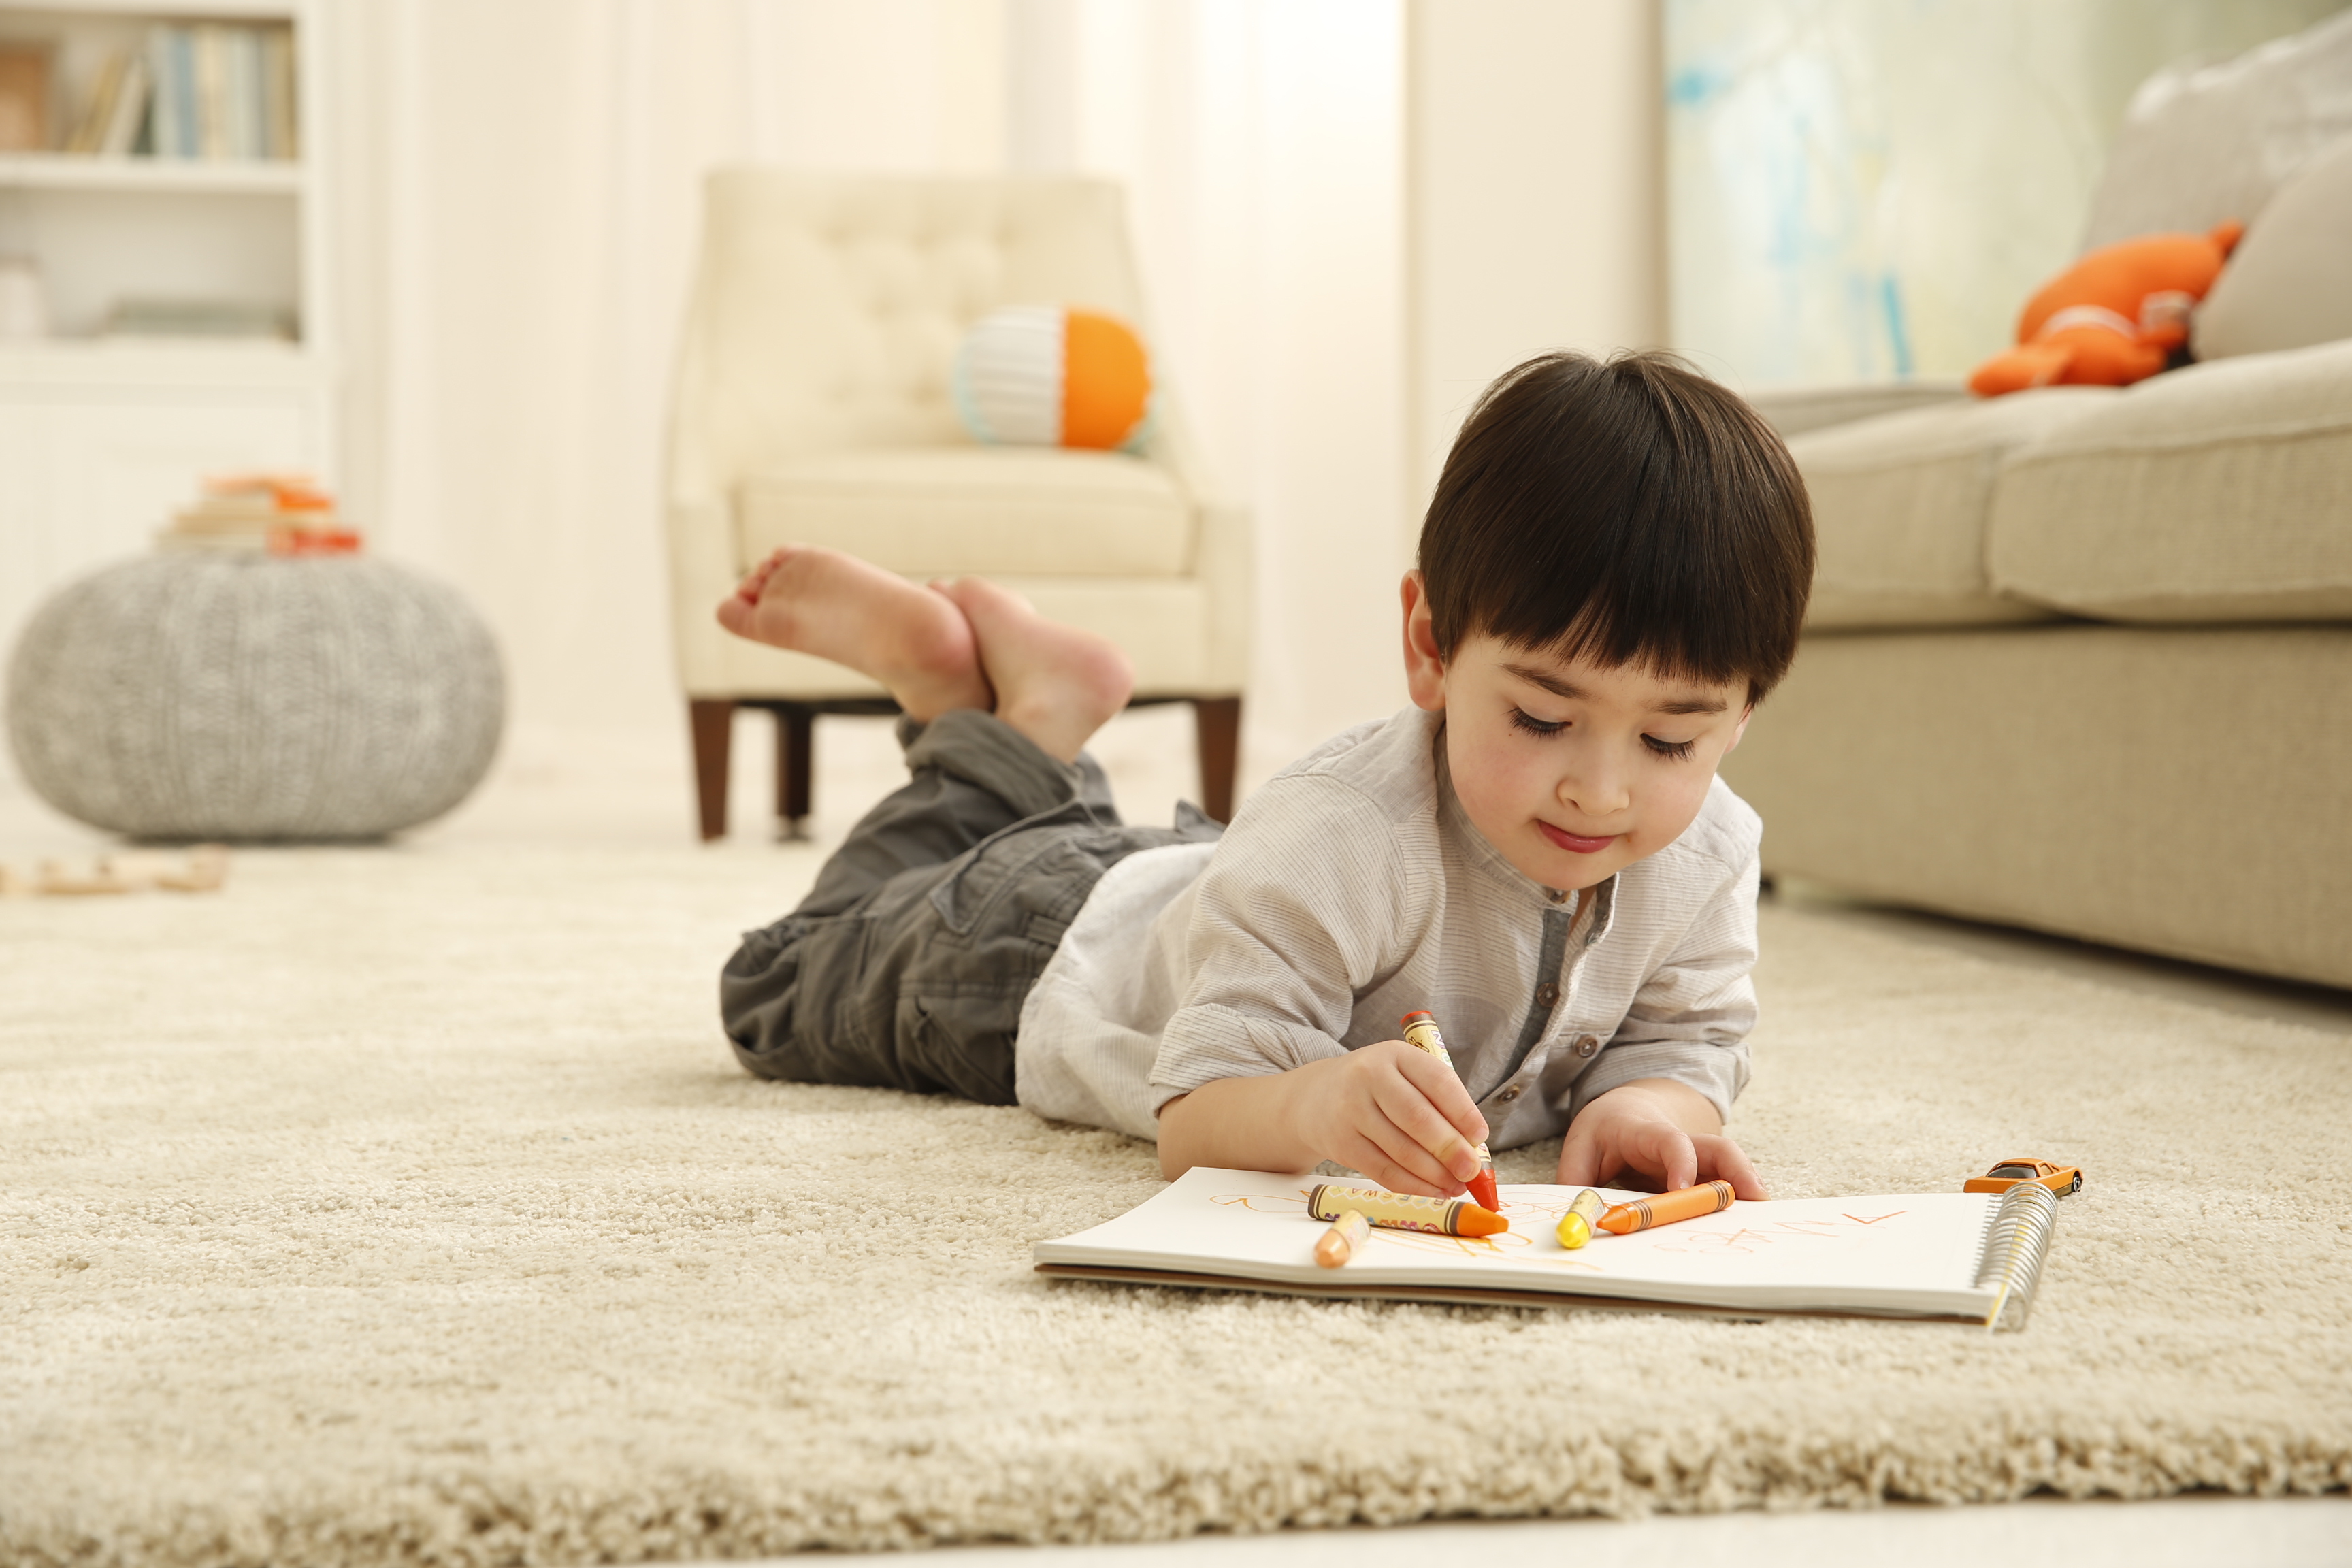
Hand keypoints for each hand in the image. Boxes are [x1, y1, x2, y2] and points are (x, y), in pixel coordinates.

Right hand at [1290, 1040, 1489, 1197]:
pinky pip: (1383, 1171)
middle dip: (1450, 1148)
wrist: (1317, 1098)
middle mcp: (1369, 1076)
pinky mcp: (1342, 1142)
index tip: (1480, 1136)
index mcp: (1396, 1054)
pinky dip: (1412, 1186)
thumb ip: (1438, 1104)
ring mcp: (1351, 1110)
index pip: (1436, 1080)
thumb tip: (1474, 1150)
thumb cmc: (1378, 1090)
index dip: (1463, 1111)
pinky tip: (1433, 1191)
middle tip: (1472, 1170)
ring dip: (1434, 1173)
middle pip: (1417, 1117)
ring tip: (1457, 1185)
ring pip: (1401, 1149)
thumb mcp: (1404, 1077)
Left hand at [1557, 1080, 1767, 1198]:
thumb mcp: (1580, 1148)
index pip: (1669, 1141)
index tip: (1681, 1190)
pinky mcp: (1705, 1173)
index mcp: (1645, 1131)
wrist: (1627, 1110)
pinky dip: (1739, 1199)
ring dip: (1746, 1187)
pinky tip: (1751, 1217)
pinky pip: (1727, 1182)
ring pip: (1729, 1165)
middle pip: (1716, 1149)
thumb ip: (1574, 1183)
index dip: (1680, 1162)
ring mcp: (1698, 1158)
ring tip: (1762, 1214)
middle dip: (1737, 1171)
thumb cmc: (1605, 1131)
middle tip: (1754, 1200)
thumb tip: (1575, 1224)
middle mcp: (1680, 1142)